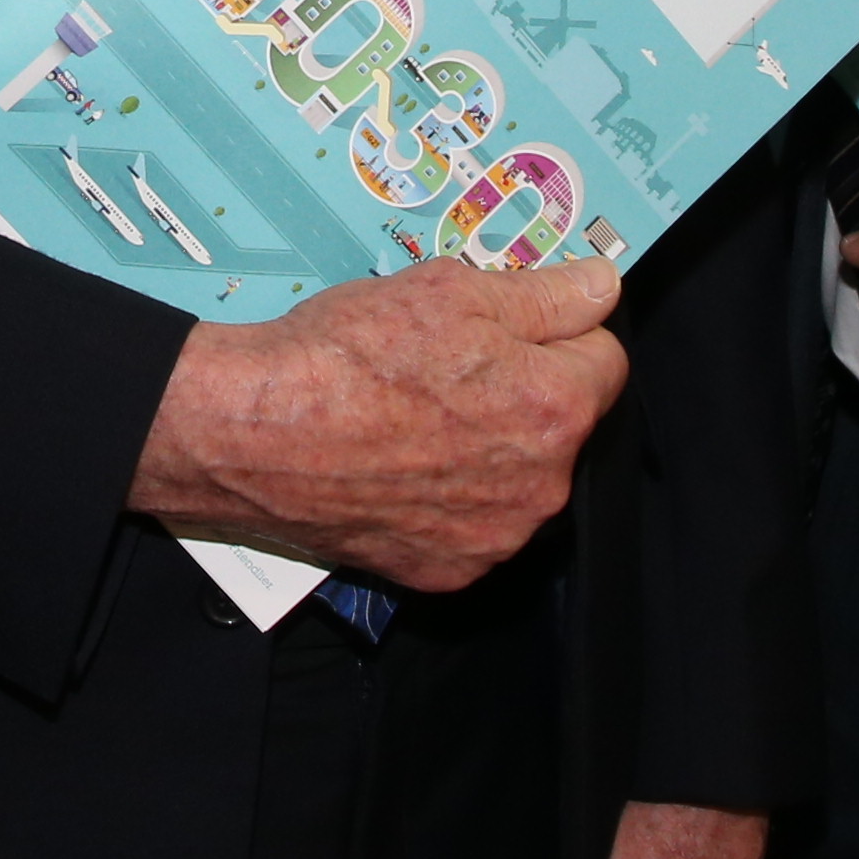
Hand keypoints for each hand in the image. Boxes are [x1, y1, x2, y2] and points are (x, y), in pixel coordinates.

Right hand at [127, 257, 627, 589]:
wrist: (254, 432)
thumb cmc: (348, 356)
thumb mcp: (451, 289)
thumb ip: (545, 293)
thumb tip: (602, 287)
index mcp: (553, 407)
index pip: (604, 357)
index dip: (559, 330)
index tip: (511, 324)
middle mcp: (540, 486)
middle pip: (562, 422)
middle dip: (524, 390)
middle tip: (449, 364)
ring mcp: (494, 538)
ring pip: (519, 477)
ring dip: (490, 449)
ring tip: (415, 415)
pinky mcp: (447, 571)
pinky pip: (473, 525)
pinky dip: (449, 499)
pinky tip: (399, 464)